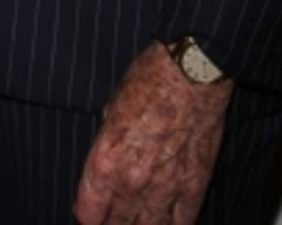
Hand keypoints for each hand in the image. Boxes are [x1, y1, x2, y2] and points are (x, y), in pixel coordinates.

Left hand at [73, 42, 231, 224]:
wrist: (192, 72)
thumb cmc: (150, 79)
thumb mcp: (114, 105)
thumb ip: (110, 139)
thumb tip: (111, 152)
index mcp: (107, 160)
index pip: (88, 212)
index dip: (88, 215)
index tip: (91, 212)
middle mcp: (133, 181)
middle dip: (113, 224)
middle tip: (115, 218)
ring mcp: (165, 188)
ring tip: (139, 223)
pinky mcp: (194, 186)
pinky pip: (182, 222)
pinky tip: (169, 223)